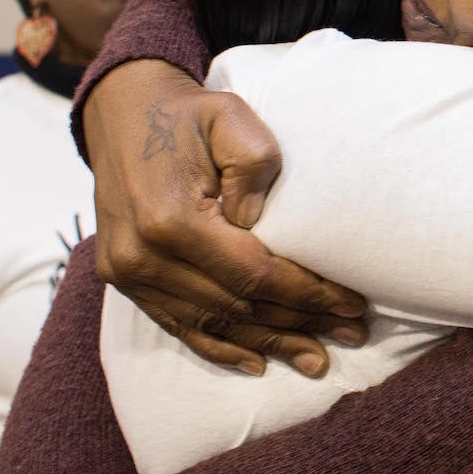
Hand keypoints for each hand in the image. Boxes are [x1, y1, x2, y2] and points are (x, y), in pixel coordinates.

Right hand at [84, 60, 366, 377]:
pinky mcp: (120, 278)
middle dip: (299, 324)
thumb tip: (264, 228)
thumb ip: (255, 169)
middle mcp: (143, 254)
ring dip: (267, 344)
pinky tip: (256, 361)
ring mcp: (127, 271)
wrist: (122, 112)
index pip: (255, 273)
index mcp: (171, 218)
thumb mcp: (232, 119)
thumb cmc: (189, 116)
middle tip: (351, 336)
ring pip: (210, 322)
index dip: (308, 295)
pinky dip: (218, 345)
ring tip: (315, 358)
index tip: (352, 304)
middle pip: (237, 304)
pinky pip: (175, 324)